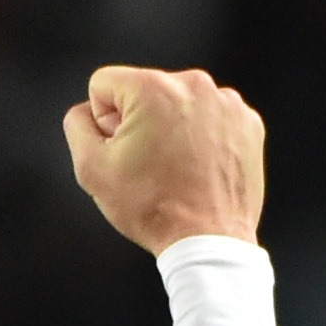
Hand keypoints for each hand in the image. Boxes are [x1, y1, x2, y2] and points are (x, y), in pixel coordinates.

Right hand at [62, 64, 265, 251]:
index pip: (104, 84)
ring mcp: (227, 102)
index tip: (120, 148)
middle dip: (139, 122)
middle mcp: (194, 85)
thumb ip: (76, 126)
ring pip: (179, 104)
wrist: (208, 240)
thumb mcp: (90, 169)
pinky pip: (211, 117)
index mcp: (153, 89)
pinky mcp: (248, 122)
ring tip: (175, 168)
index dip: (102, 120)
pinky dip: (203, 138)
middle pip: (145, 91)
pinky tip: (199, 168)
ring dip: (172, 128)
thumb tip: (86, 112)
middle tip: (148, 164)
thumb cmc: (153, 208)